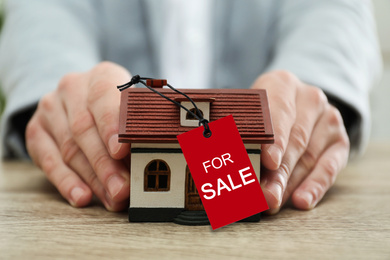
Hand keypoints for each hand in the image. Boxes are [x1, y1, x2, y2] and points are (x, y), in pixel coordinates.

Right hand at [26, 62, 130, 210]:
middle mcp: (72, 88)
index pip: (104, 98)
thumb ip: (139, 126)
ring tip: (112, 199)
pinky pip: (49, 160)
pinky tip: (82, 197)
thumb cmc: (117, 107)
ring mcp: (50, 108)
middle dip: (105, 164)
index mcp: (101, 76)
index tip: (121, 151)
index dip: (112, 126)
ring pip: (70, 149)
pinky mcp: (36, 130)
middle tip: (122, 189)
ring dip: (93, 179)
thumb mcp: (131, 106)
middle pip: (85, 129)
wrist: (79, 98)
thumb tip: (154, 160)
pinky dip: (67, 182)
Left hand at [251, 71, 349, 213]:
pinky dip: (314, 186)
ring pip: (309, 157)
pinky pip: (329, 167)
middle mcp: (310, 98)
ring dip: (289, 184)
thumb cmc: (262, 113)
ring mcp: (329, 118)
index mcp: (282, 84)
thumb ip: (242, 134)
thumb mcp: (251, 113)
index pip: (279, 112)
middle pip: (295, 140)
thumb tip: (225, 166)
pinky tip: (301, 201)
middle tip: (264, 195)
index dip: (274, 139)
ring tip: (272, 202)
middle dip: (278, 172)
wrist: (296, 107)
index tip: (268, 162)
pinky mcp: (340, 141)